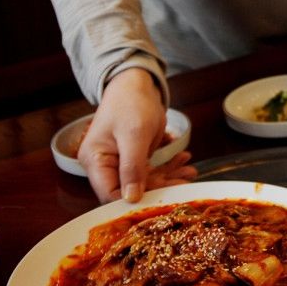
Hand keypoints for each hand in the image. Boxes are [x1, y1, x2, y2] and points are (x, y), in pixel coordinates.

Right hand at [78, 68, 196, 202]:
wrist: (135, 83)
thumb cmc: (130, 103)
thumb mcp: (134, 134)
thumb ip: (132, 167)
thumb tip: (131, 198)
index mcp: (95, 161)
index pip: (109, 195)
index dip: (132, 202)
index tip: (159, 201)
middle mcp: (104, 165)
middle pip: (130, 190)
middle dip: (159, 189)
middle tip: (185, 183)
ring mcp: (119, 162)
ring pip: (144, 181)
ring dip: (168, 178)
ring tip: (191, 172)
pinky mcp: (133, 158)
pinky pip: (151, 170)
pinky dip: (168, 167)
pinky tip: (184, 161)